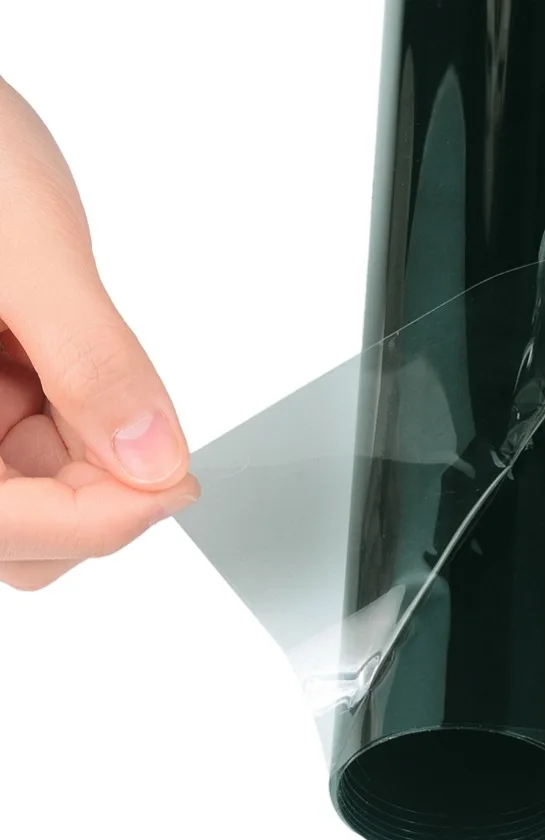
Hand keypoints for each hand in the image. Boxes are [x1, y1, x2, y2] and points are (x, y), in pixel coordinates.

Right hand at [0, 78, 197, 589]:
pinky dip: (87, 422)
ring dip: (93, 453)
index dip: (98, 522)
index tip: (175, 482)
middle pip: (25, 534)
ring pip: (44, 499)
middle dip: (98, 490)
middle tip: (137, 411)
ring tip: (78, 355)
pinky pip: (46, 450)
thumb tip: (154, 459)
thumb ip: (90, 359)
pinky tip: (69, 358)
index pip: (3, 527)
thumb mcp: (27, 248)